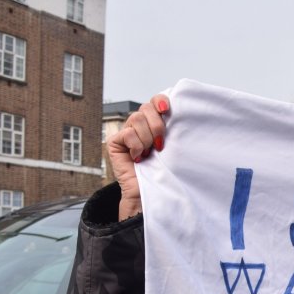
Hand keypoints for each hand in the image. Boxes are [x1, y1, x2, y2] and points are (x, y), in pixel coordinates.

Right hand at [108, 94, 169, 219]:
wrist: (150, 192)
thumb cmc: (164, 171)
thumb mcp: (171, 146)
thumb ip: (170, 128)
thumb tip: (178, 111)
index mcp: (153, 123)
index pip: (154, 101)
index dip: (159, 101)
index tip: (166, 109)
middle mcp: (139, 125)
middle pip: (146, 108)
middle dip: (157, 125)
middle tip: (161, 145)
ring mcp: (126, 132)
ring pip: (136, 118)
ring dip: (147, 138)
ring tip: (149, 153)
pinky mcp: (115, 142)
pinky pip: (128, 133)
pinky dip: (137, 146)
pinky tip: (138, 158)